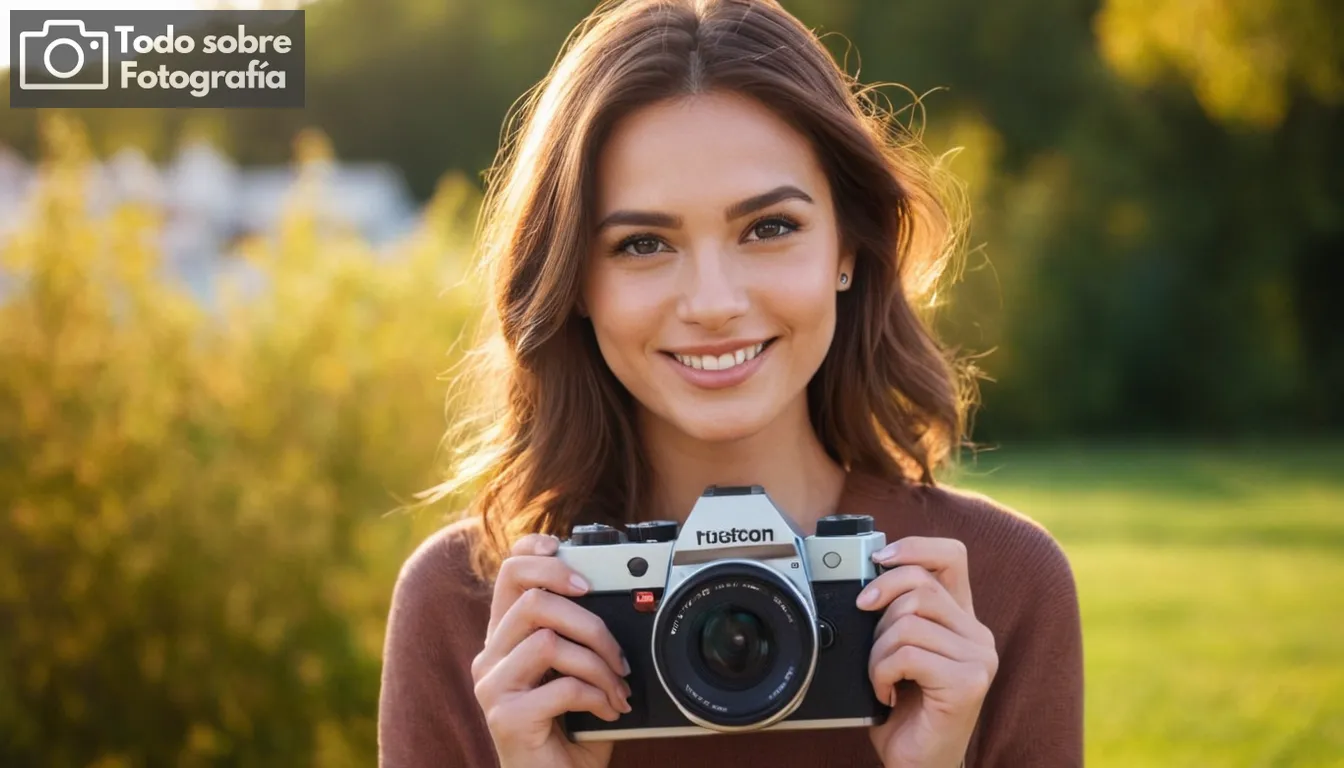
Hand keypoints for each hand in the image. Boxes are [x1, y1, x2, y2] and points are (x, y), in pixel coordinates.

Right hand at [470, 534, 631, 767]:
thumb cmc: (569, 734)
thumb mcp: (577, 675)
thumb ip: (582, 639)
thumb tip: (622, 607)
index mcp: (506, 639)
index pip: (508, 573)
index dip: (536, 553)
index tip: (569, 555)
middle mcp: (491, 657)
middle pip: (530, 600)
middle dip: (587, 618)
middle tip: (615, 646)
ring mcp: (493, 687)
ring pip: (546, 639)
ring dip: (597, 661)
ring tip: (617, 685)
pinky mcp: (505, 717)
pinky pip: (560, 685)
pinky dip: (596, 695)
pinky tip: (608, 711)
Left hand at [857, 537, 998, 767]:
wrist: (917, 762)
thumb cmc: (904, 709)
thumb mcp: (898, 651)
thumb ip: (896, 616)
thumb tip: (864, 581)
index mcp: (961, 618)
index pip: (951, 556)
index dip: (913, 547)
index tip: (877, 560)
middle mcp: (977, 633)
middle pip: (919, 586)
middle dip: (879, 610)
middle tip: (870, 645)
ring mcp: (978, 657)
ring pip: (908, 620)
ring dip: (877, 651)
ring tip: (881, 678)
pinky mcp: (968, 682)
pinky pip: (907, 654)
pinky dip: (882, 673)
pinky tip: (888, 694)